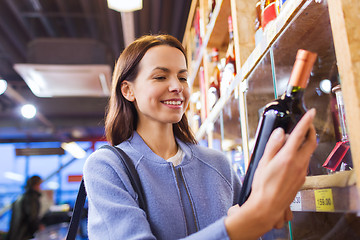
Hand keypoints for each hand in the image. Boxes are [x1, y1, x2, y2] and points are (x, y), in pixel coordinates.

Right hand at [225, 109, 316, 239]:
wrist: (268, 206)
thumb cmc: (263, 185)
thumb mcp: (263, 162)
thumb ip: (273, 145)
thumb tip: (280, 132)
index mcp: (288, 157)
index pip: (300, 134)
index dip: (306, 121)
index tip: (311, 112)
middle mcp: (298, 163)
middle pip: (311, 143)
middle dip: (311, 131)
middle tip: (308, 125)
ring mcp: (301, 172)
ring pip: (307, 153)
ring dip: (304, 144)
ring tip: (292, 142)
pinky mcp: (301, 179)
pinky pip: (303, 163)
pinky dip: (300, 156)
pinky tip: (289, 159)